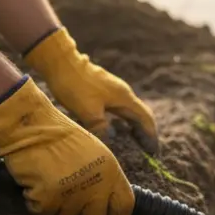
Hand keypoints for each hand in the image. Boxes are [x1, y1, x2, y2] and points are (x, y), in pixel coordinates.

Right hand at [0, 75, 134, 214]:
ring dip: (56, 207)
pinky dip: (36, 203)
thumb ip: (104, 179)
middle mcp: (97, 183)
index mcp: (111, 170)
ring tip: (49, 183)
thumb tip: (105, 207)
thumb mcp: (95, 153)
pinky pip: (43, 213)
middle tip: (67, 202)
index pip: (124, 205)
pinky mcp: (49, 196)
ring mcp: (73, 191)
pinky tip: (34, 184)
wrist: (30, 125)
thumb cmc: (59, 137)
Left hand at [24, 26, 158, 152]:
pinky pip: (121, 109)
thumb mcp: (88, 111)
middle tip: (146, 151)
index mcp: (125, 99)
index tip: (153, 152)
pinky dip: (124, 121)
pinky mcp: (104, 90)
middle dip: (145, 133)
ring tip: (134, 143)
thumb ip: (101, 129)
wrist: (62, 63)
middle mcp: (124, 94)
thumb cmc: (75, 86)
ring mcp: (114, 91)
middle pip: (141, 115)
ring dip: (135, 127)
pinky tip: (117, 128)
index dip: (150, 136)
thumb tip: (110, 141)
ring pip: (130, 112)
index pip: (145, 119)